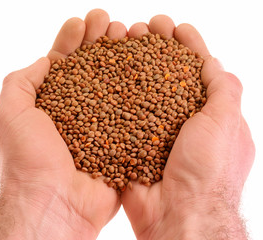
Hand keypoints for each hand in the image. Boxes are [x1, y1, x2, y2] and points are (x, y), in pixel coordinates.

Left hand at [0, 9, 126, 239]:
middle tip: (111, 24)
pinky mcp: (121, 142)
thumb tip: (47, 61)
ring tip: (130, 36)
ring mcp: (103, 126)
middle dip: (101, 44)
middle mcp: (79, 112)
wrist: (55, 205)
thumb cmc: (28, 161)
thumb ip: (21, 81)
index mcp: (53, 104)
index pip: (65, 64)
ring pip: (116, 87)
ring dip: (123, 60)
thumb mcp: (10, 113)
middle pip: (94, 71)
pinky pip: (135, 114)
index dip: (73, 41)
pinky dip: (141, 92)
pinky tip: (147, 70)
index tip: (82, 23)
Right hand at [121, 16, 254, 238]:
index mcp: (208, 115)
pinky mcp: (133, 141)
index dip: (188, 47)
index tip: (175, 28)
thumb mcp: (226, 123)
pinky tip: (107, 73)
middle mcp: (180, 120)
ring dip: (134, 65)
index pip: (198, 70)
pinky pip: (123, 112)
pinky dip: (116, 92)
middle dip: (157, 49)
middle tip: (144, 28)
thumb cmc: (208, 172)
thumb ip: (223, 90)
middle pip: (167, 76)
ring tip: (123, 42)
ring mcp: (155, 130)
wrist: (177, 214)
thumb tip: (212, 63)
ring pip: (142, 90)